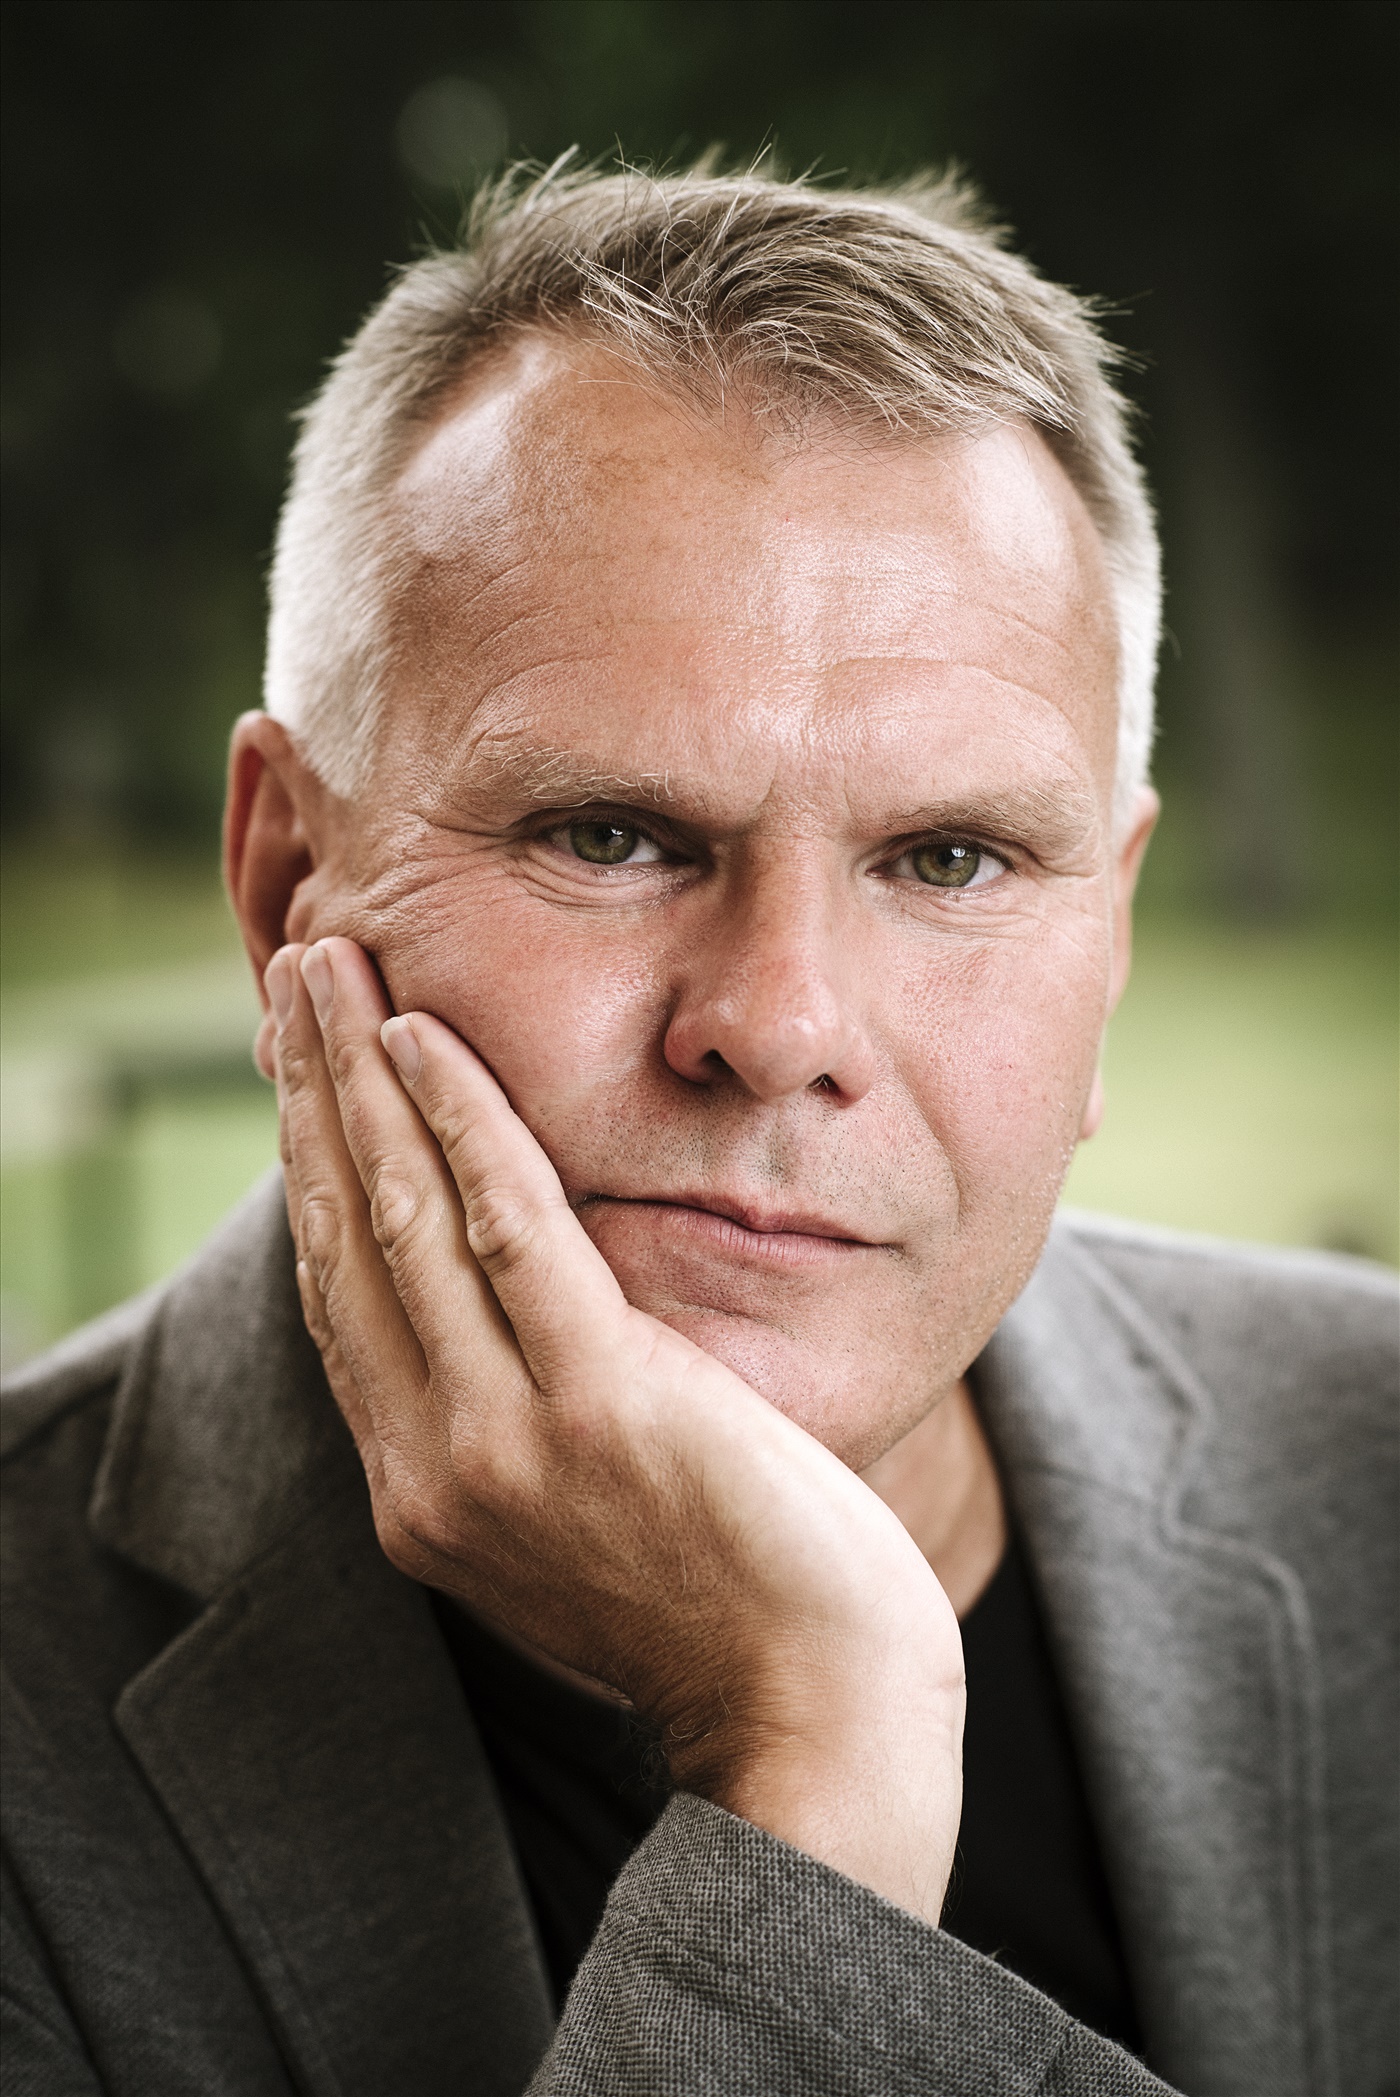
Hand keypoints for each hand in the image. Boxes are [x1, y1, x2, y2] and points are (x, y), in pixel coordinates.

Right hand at [268, 935, 965, 1925]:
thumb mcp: (571, 1531)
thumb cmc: (719, 1613)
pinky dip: (459, 1122)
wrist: (812, 1712)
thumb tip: (499, 1333)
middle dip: (312, 1095)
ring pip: (403, 1216)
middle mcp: (435, 1466)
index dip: (313, 1172)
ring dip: (359, 1077)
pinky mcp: (599, 1404)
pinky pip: (507, 1228)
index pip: (343, 1298)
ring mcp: (506, 1439)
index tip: (305, 1074)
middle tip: (298, 980)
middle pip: (347, 1238)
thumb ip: (512, 1438)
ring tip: (334, 971)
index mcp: (425, 1494)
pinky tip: (426, 1040)